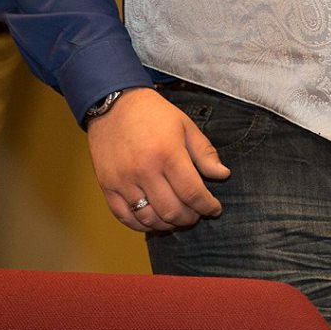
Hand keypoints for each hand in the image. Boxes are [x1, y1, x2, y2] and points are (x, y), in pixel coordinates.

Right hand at [86, 88, 229, 232]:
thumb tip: (223, 175)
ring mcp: (123, 181)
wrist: (113, 104)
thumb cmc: (154, 115)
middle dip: (190, 218)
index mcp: (168, 154)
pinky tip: (154, 220)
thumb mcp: (186, 126)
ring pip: (149, 218)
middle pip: (172, 211)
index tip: (215, 209)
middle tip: (197, 214)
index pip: (192, 193)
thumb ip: (205, 153)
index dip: (207, 206)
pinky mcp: (107, 186)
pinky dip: (142, 225)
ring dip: (168, 225)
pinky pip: (125, 216)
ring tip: (178, 218)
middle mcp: (144, 170)